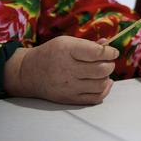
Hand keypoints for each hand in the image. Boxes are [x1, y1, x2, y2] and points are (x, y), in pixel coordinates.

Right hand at [4, 35, 118, 104]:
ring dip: (107, 77)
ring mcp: (68, 86)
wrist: (28, 73)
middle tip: (108, 62)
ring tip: (103, 72)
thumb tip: (107, 44)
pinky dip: (104, 90)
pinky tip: (104, 83)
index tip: (113, 52)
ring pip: (100, 84)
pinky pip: (95, 98)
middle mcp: (67, 70)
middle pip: (101, 69)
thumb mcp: (66, 42)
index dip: (110, 52)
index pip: (97, 52)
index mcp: (67, 51)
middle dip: (110, 64)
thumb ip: (88, 44)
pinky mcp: (69, 98)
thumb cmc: (51, 54)